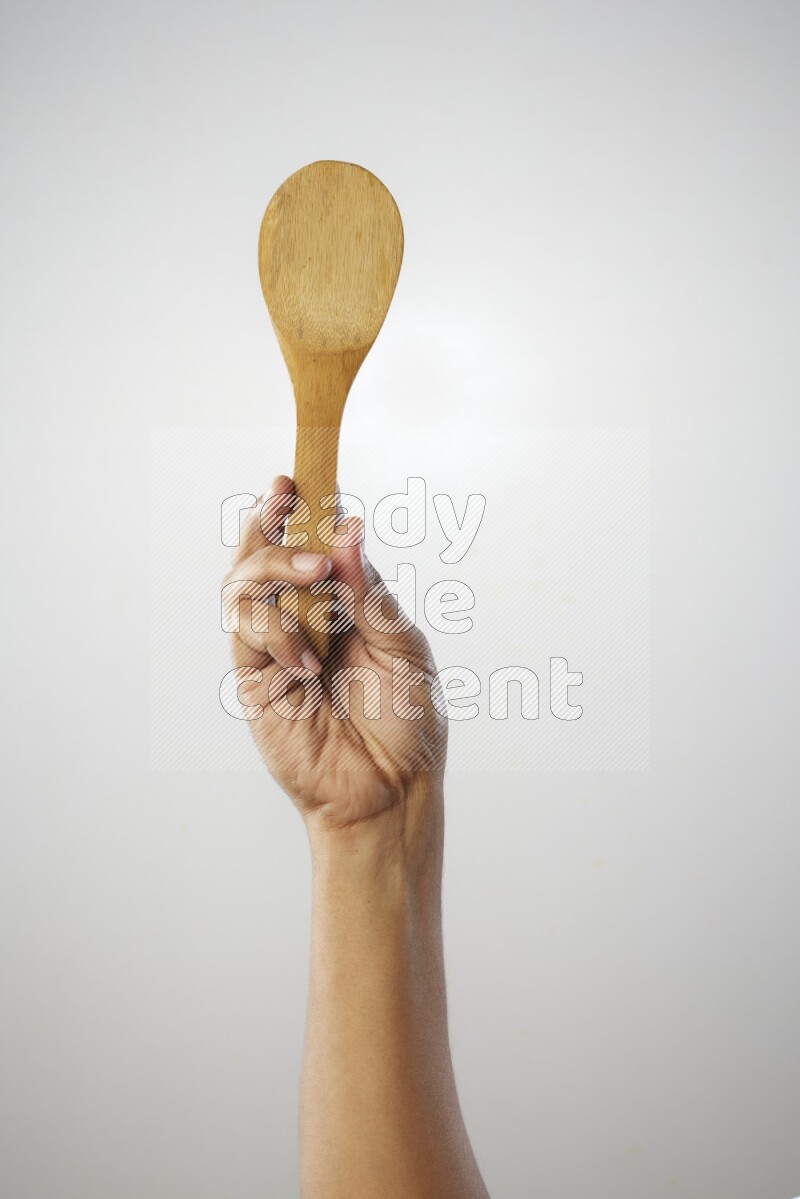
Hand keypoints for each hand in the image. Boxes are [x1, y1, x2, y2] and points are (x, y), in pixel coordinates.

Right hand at [224, 476, 446, 830]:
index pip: (305, 547)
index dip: (293, 512)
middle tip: (288, 505)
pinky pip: (245, 636)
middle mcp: (299, 621)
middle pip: (260, 557)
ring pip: (241, 587)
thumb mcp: (402, 646)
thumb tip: (346, 529)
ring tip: (314, 576)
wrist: (394, 791)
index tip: (293, 480)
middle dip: (268, 523)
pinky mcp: (254, 682)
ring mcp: (273, 651)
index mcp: (338, 606)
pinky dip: (275, 631)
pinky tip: (309, 656)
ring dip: (274, 568)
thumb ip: (368, 593)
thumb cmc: (406, 722)